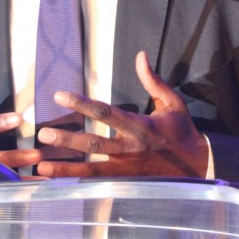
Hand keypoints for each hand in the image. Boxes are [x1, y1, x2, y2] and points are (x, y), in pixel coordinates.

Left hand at [36, 51, 208, 177]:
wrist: (198, 165)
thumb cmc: (182, 130)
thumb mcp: (172, 101)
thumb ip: (153, 80)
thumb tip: (140, 55)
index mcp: (141, 126)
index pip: (106, 113)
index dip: (81, 104)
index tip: (59, 95)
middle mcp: (131, 149)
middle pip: (94, 144)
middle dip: (68, 141)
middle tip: (43, 135)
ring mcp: (127, 169)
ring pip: (92, 170)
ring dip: (66, 169)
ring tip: (40, 166)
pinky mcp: (125, 183)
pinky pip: (97, 183)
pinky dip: (76, 183)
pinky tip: (57, 183)